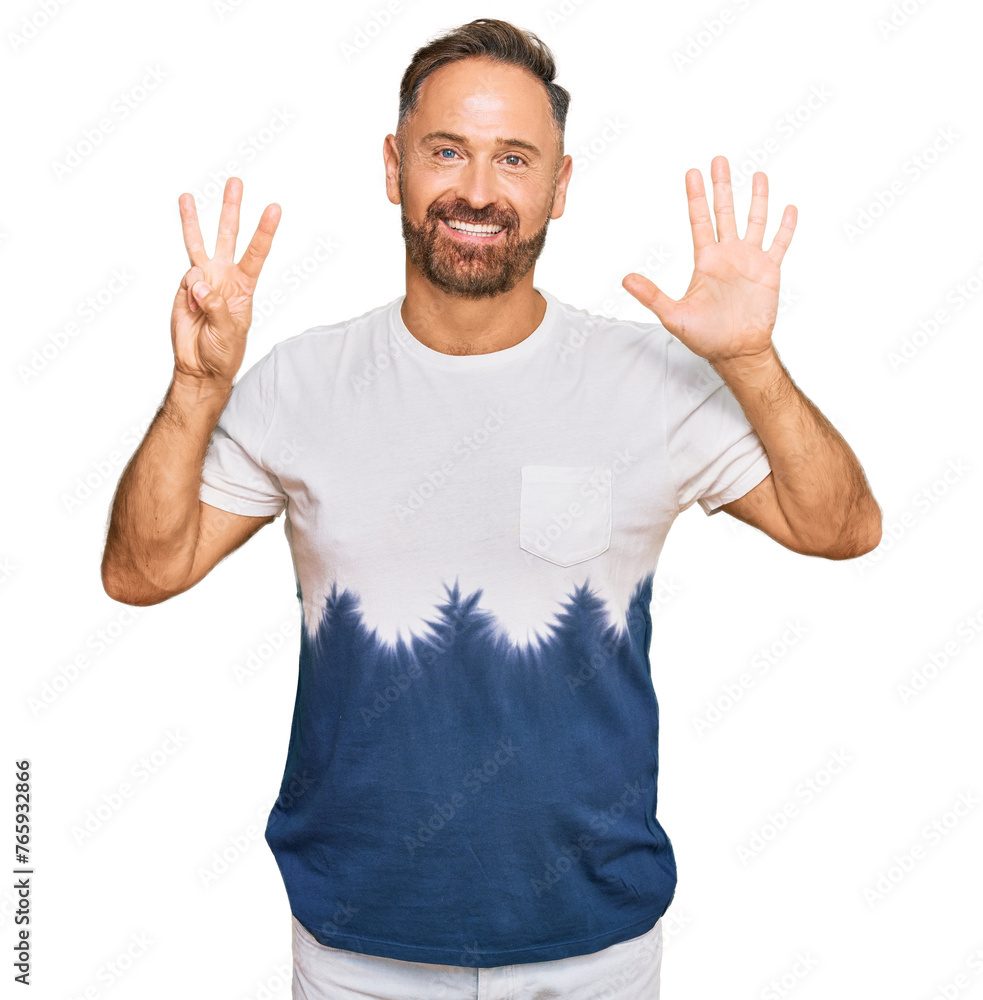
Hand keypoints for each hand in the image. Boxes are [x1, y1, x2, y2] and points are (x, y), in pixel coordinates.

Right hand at [171, 176, 280, 387]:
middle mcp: (225, 276)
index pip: (256, 253)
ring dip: (192, 220)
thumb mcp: (228, 333)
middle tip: (235, 182)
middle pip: (228, 236)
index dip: (264, 231)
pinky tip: (192, 306)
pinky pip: (185, 278)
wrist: (199, 365)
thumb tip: (200, 284)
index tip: (274, 209)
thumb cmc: (222, 351)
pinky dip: (187, 292)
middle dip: (231, 209)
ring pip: (198, 243)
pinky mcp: (184, 287)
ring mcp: (203, 279)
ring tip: (186, 196)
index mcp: (244, 286)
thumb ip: (217, 307)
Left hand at [622, 155, 795, 367]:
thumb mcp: (673, 315)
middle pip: (725, 212)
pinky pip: (779, 244)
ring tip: (758, 174)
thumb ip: (651, 295)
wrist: (735, 350)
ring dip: (757, 198)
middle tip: (719, 160)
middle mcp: (728, 255)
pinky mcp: (770, 271)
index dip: (696, 196)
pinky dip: (785, 227)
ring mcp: (750, 261)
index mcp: (706, 260)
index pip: (699, 220)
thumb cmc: (704, 336)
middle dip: (722, 186)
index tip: (693, 172)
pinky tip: (788, 208)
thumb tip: (625, 280)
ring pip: (754, 221)